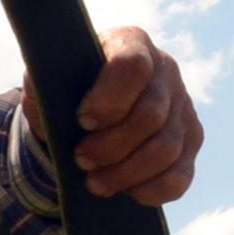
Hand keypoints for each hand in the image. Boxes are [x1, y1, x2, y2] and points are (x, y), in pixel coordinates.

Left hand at [27, 26, 203, 205]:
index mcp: (131, 43)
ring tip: (94, 182)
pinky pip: (180, 176)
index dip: (109, 99)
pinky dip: (150, 190)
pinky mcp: (191, 142)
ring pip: (166, 150)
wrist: (90, 111)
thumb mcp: (49, 81)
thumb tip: (42, 94)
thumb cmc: (68, 91)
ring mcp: (183, 107)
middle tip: (81, 159)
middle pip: (151, 115)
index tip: (82, 120)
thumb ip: (43, 83)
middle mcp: (166, 70)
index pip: (133, 66)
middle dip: (111, 146)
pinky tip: (126, 190)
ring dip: (126, 173)